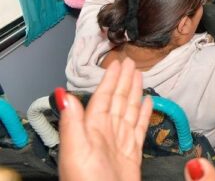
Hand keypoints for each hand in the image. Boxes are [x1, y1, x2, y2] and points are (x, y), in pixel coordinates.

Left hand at [58, 58, 152, 180]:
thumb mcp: (75, 150)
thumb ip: (71, 122)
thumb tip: (62, 94)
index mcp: (91, 130)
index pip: (101, 98)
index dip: (110, 80)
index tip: (117, 63)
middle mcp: (105, 134)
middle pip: (116, 101)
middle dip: (123, 81)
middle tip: (130, 62)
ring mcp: (119, 144)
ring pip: (128, 111)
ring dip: (133, 93)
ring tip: (139, 76)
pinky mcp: (132, 154)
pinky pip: (139, 129)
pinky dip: (144, 115)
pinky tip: (148, 103)